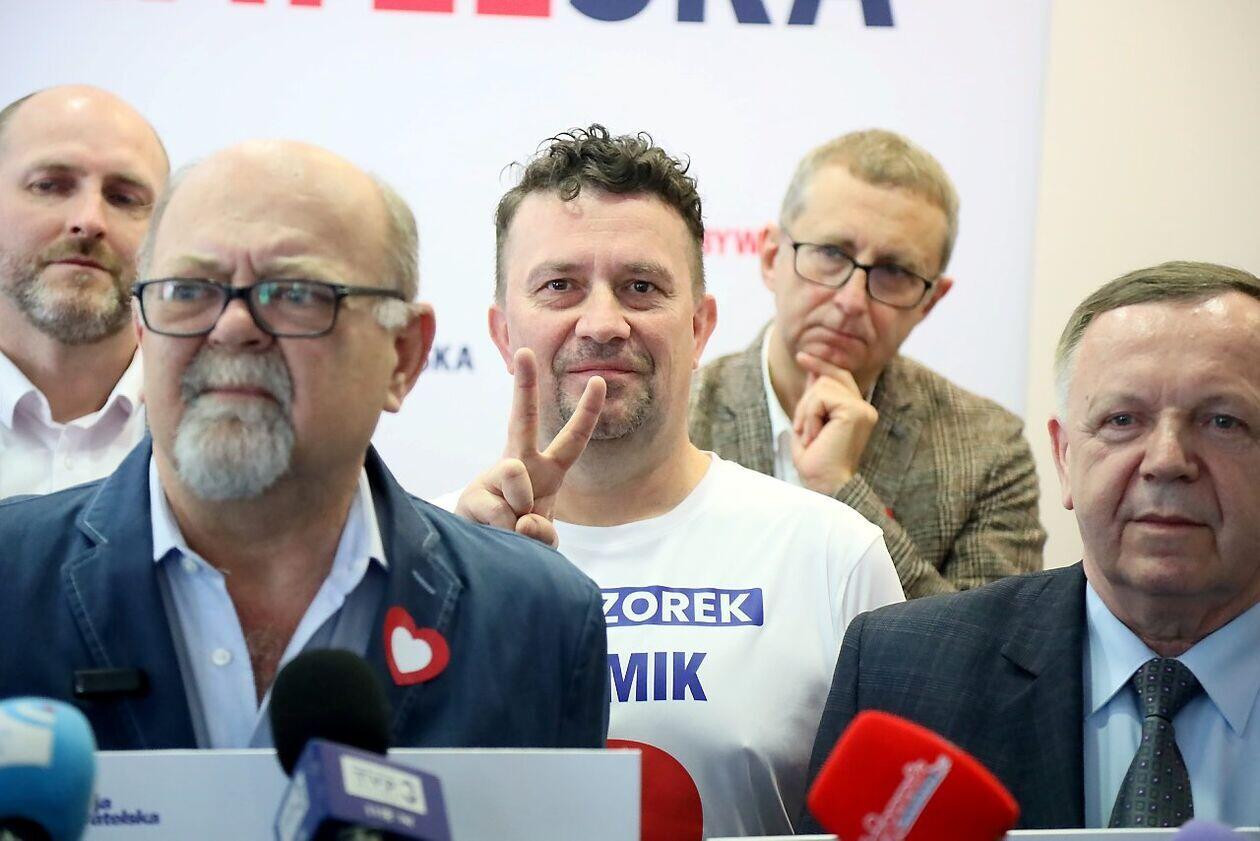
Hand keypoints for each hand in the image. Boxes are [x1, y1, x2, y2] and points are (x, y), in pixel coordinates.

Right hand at [455, 348, 605, 546]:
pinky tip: (496, 533)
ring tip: (513, 526)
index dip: (587, 412)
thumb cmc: (518, 533)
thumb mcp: (540, 533)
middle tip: (524, 351)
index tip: (598, 380)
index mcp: (546, 469)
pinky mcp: (474, 496)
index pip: (572, 439)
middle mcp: (521, 465)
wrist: (481, 549)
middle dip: (524, 386)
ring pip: (516, 477)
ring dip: (521, 511)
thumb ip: (542, 531)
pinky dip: (506, 532)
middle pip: (523, 421)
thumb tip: (522, 519)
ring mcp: (495, 477)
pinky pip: (502, 513)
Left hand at [790, 351, 877, 496]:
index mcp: (856, 412)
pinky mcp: (855, 411)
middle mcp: (864, 409)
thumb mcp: (810, 425)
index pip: (839, 377)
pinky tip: (815, 436)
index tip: (802, 356)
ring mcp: (862, 409)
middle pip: (828, 377)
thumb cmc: (816, 464)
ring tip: (812, 436)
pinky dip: (809, 415)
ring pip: (822, 385)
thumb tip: (814, 371)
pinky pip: (821, 396)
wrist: (824, 486)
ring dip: (806, 412)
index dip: (822, 364)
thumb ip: (814, 400)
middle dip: (806, 402)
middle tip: (806, 433)